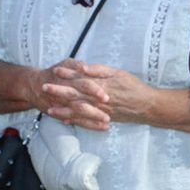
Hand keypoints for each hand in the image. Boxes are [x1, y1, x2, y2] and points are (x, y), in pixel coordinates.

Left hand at [39, 59, 154, 129]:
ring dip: (62, 109)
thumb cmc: (133, 87)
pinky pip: (85, 121)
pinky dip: (74, 121)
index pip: (79, 79)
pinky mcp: (101, 119)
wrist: (145, 106)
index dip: (66, 75)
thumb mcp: (118, 73)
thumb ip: (99, 70)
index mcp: (99, 85)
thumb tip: (83, 67)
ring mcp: (98, 111)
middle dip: (58, 92)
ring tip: (48, 108)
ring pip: (77, 110)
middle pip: (74, 95)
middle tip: (44, 88)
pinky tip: (64, 120)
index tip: (54, 70)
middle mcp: (96, 99)